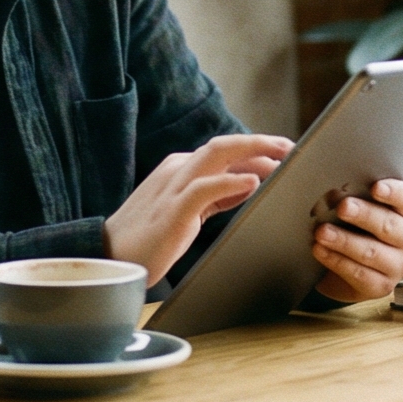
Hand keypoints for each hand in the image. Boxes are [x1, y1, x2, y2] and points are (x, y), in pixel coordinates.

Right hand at [104, 133, 291, 284]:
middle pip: (224, 145)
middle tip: (291, 148)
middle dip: (260, 142)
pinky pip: (204, 189)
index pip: (223, 151)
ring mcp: (173, 188)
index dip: (256, 150)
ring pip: (216, 155)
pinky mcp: (172, 210)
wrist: (111, 259)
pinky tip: (252, 183)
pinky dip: (229, 182)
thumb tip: (250, 184)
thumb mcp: (188, 211)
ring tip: (282, 158)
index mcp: (180, 169)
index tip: (284, 154)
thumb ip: (216, 196)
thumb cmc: (150, 239)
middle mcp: (177, 170)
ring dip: (252, 152)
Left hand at [309, 178, 402, 302]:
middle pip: (390, 225)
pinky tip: (320, 250)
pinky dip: (337, 261)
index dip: (393, 192)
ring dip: (345, 241)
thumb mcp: (356, 202)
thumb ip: (348, 187)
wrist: (346, 264)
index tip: (375, 187)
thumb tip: (318, 173)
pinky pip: (359, 274)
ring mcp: (398, 264)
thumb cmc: (354, 225)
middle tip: (342, 207)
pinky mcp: (382, 286)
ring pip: (372, 252)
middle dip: (364, 215)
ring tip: (321, 232)